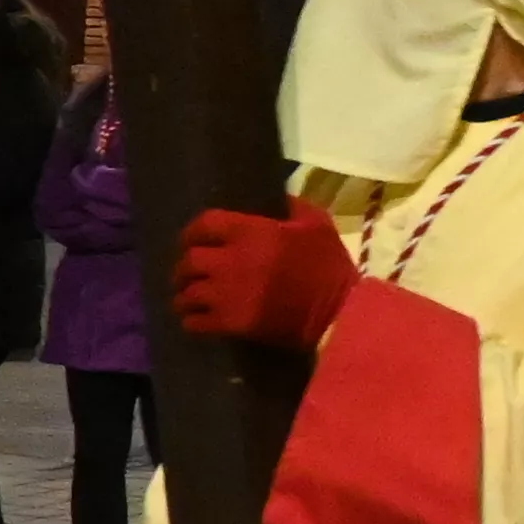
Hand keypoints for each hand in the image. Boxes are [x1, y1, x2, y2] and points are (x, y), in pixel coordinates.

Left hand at [172, 201, 358, 348]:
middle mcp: (230, 261)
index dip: (192, 232)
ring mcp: (227, 294)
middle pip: (189, 261)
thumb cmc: (329, 266)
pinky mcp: (231, 323)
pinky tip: (195, 320)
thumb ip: (294, 207)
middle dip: (184, 268)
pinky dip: (191, 320)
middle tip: (188, 274)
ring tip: (186, 300)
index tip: (191, 240)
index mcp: (250, 232)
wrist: (339, 313)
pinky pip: (196, 322)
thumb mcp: (318, 224)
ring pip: (187, 294)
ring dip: (184, 296)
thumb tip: (279, 200)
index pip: (204, 224)